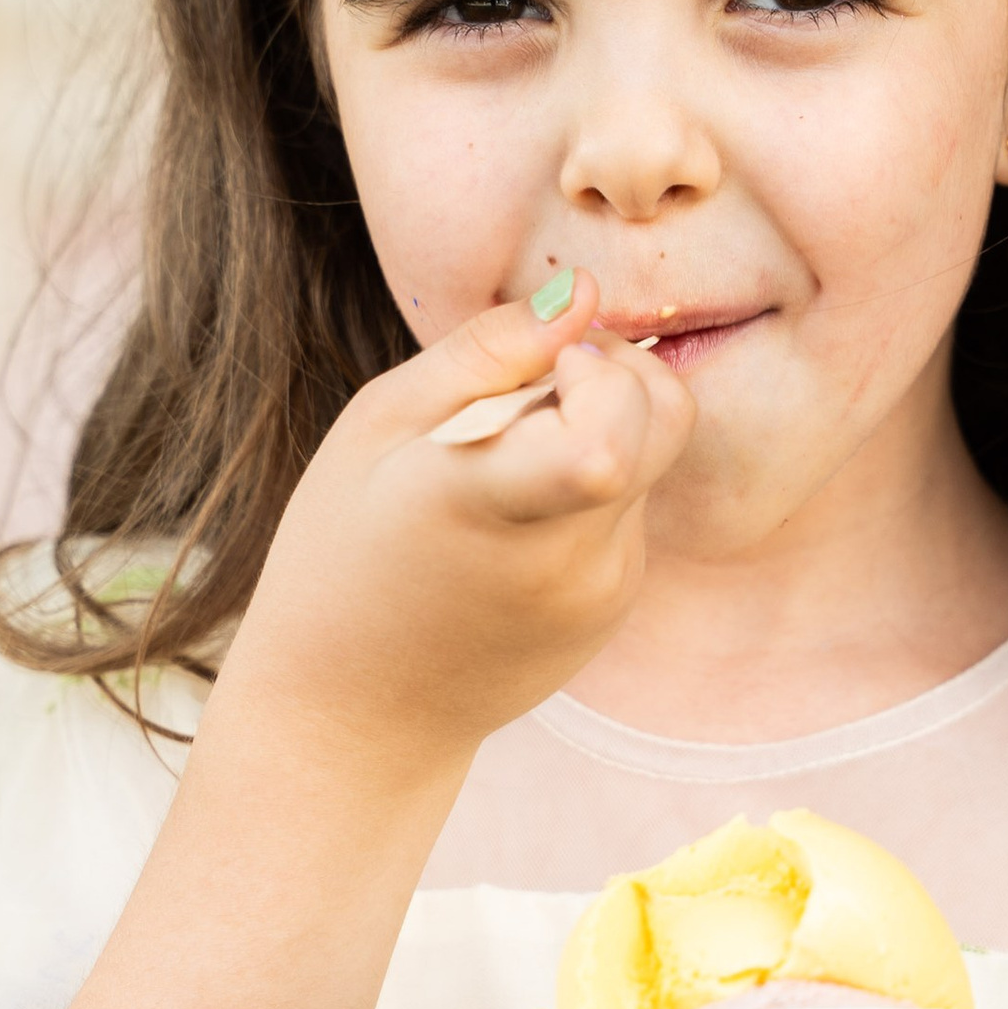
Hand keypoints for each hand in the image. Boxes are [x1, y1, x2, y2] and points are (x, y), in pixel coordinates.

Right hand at [220, 274, 694, 780]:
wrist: (357, 715)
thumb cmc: (341, 556)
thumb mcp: (377, 428)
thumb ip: (485, 352)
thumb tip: (584, 293)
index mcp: (485, 506)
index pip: (609, 441)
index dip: (599, 369)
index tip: (543, 367)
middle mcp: (563, 558)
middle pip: (666, 418)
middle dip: (614, 369)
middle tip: (530, 388)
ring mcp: (601, 592)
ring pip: (654, 456)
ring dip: (599, 426)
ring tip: (506, 462)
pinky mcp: (614, 609)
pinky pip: (632, 508)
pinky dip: (590, 485)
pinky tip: (513, 521)